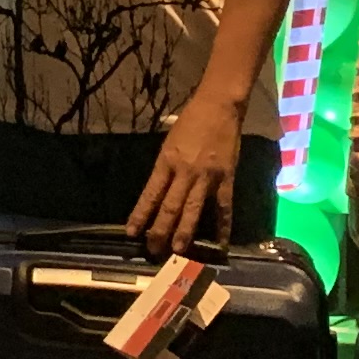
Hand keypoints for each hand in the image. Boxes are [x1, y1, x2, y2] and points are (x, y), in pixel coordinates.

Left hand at [128, 104, 234, 256]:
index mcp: (166, 161)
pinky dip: (223, 227)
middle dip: (160, 231)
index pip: (150, 194)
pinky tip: (221, 244)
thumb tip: (158, 193)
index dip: (140, 214)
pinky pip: (224, 207)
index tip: (131, 232)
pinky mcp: (226, 178)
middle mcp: (184, 172)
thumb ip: (165, 168)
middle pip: (169, 206)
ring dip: (184, 233)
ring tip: (178, 252)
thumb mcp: (169, 142)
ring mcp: (206, 177)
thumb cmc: (190, 121)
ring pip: (192, 210)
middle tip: (153, 251)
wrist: (218, 106)